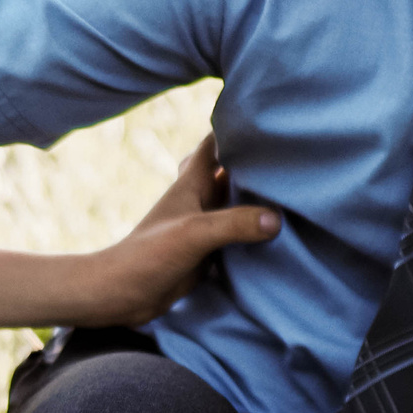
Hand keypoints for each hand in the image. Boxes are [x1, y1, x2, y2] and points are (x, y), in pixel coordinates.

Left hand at [79, 135, 280, 325]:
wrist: (119, 295)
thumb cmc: (148, 257)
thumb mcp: (194, 234)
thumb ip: (234, 224)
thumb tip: (276, 218)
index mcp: (191, 184)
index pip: (214, 144)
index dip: (235, 127)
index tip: (265, 117)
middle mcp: (197, 201)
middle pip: (230, 172)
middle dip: (254, 163)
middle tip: (290, 156)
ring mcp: (201, 227)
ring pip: (235, 204)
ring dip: (257, 198)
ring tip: (292, 190)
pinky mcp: (205, 252)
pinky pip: (235, 234)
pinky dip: (252, 231)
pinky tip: (276, 232)